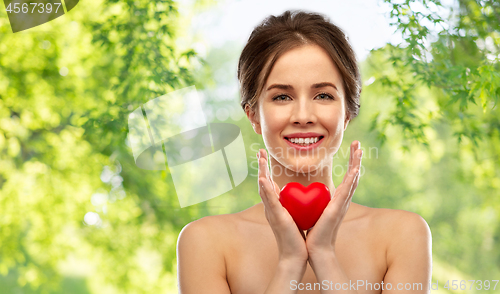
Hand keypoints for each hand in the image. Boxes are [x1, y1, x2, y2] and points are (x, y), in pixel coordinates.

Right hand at [257, 149, 308, 264]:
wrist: (294, 255)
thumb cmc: (296, 237)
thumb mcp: (294, 216)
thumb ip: (293, 205)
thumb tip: (298, 194)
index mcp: (275, 205)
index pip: (269, 183)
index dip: (266, 169)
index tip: (265, 154)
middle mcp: (270, 206)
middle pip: (263, 182)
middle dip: (262, 165)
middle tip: (260, 150)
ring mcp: (271, 211)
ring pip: (264, 188)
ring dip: (262, 172)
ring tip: (261, 158)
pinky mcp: (276, 217)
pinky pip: (270, 201)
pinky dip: (266, 190)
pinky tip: (263, 180)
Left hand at [304, 140, 362, 257]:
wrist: (316, 248)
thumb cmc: (314, 231)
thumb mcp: (315, 210)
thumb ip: (315, 199)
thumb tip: (309, 191)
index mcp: (338, 199)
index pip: (347, 177)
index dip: (351, 163)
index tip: (353, 148)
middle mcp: (343, 200)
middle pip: (353, 175)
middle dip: (356, 159)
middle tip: (359, 144)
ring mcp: (342, 204)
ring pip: (353, 180)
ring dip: (356, 164)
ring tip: (359, 150)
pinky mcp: (338, 209)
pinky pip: (346, 191)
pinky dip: (351, 180)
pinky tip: (355, 169)